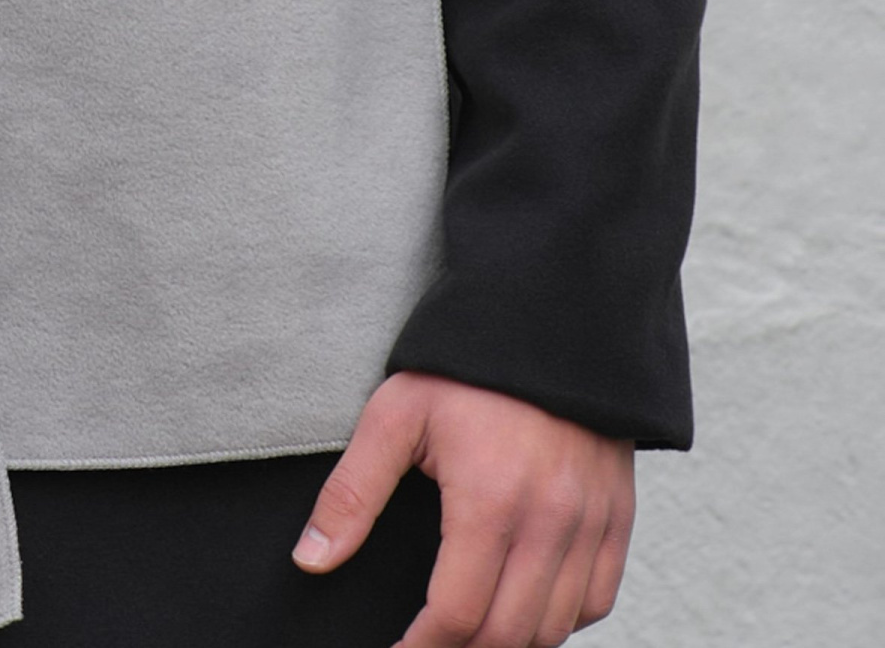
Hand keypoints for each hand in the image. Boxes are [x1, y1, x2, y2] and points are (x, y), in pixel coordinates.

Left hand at [291, 371, 634, 646]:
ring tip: (470, 631)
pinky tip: (524, 605)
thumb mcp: (395, 413)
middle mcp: (551, 522)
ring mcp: (592, 523)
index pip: (458, 614)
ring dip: (511, 641)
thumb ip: (353, 492)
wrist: (550, 316)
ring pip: (555, 628)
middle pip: (509, 635)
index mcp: (492, 500)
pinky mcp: (617, 517)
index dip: (422, 647)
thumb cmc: (466, 365)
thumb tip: (312, 558)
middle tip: (428, 643)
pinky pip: (596, 600)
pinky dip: (561, 619)